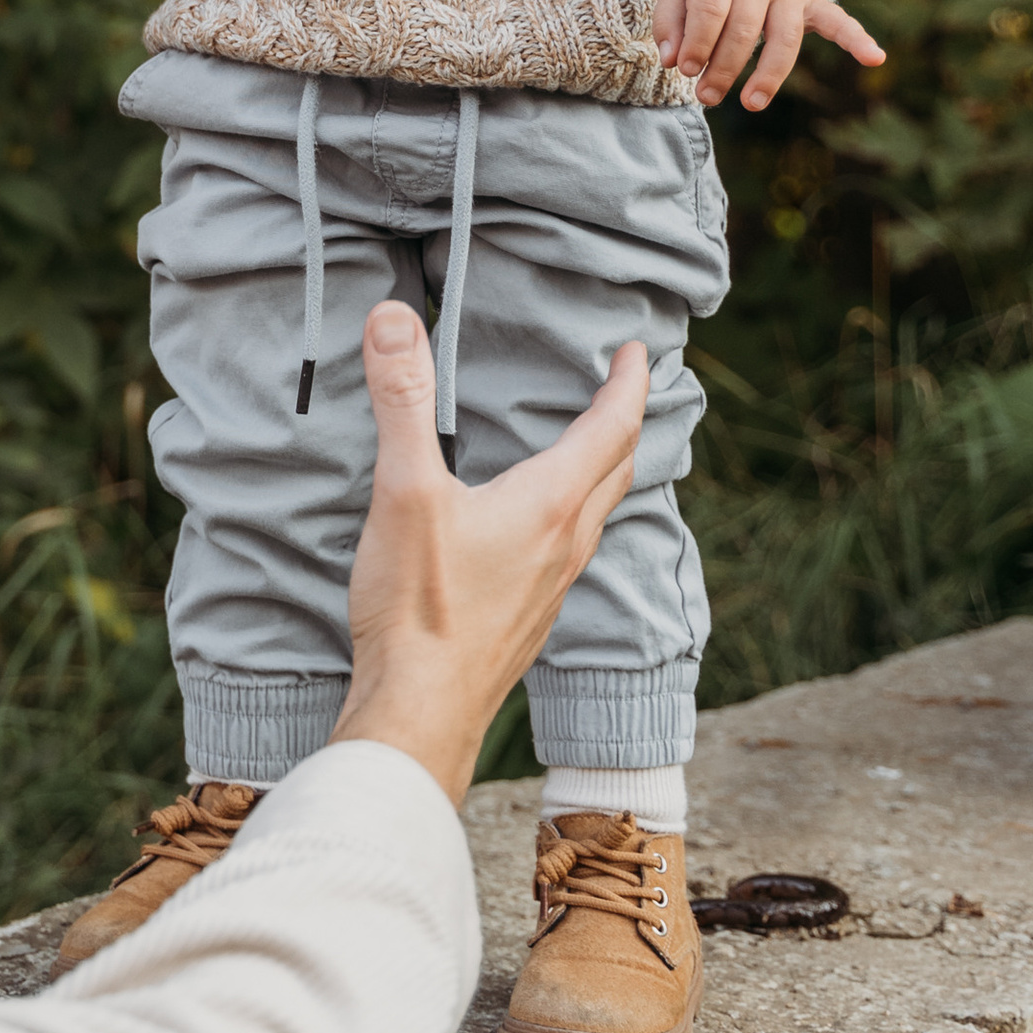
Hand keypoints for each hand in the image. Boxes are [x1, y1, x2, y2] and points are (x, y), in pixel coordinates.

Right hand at [333, 303, 648, 805]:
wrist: (420, 714)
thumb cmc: (418, 608)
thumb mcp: (404, 491)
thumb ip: (403, 401)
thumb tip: (395, 319)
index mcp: (549, 505)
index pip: (612, 428)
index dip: (629, 383)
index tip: (637, 350)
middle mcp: (565, 545)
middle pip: (617, 471)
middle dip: (625, 422)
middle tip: (624, 389)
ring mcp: (551, 587)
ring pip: (596, 515)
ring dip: (602, 471)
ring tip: (587, 447)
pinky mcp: (528, 618)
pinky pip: (568, 552)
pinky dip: (570, 515)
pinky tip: (535, 526)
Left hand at [653, 0, 885, 110]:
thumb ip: (670, 19)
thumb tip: (671, 61)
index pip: (711, 9)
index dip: (698, 44)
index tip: (685, 71)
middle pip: (744, 29)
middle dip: (724, 69)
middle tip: (705, 98)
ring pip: (784, 36)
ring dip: (769, 74)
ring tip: (751, 104)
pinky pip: (839, 19)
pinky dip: (857, 38)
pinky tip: (875, 58)